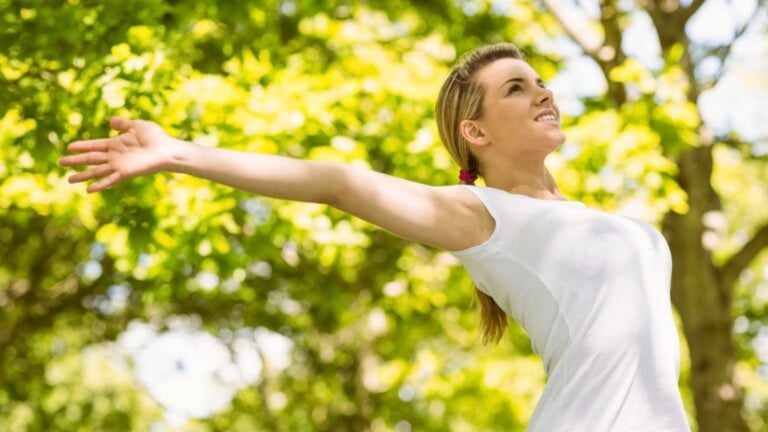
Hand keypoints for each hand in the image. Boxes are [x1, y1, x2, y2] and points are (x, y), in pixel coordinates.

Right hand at [60, 116, 180, 192]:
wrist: (167, 149)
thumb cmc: (156, 137)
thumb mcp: (137, 125)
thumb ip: (123, 124)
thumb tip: (111, 121)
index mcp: (116, 144)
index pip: (95, 145)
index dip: (82, 146)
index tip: (69, 146)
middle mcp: (115, 156)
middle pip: (91, 159)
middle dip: (76, 161)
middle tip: (60, 163)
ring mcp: (119, 165)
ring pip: (96, 171)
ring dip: (83, 175)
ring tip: (69, 180)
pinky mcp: (125, 173)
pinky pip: (110, 180)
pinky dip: (100, 185)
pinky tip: (89, 190)